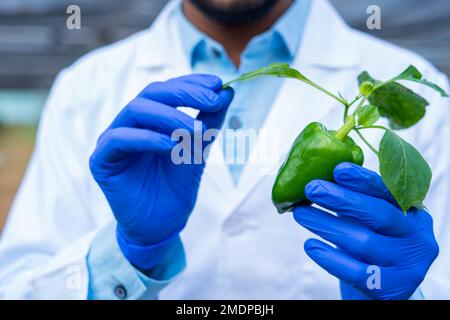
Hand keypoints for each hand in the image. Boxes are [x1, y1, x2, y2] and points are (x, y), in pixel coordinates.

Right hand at [90, 74, 233, 269]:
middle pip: (151, 93)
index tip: (217, 84)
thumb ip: (209, 121)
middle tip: (212, 100)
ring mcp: (113, 140)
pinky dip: (147, 138)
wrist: (162, 226)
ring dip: (170, 117)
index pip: (167, 90)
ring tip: (197, 131)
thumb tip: (227, 91)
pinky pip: (120, 139)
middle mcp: (129, 124)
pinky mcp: (101, 161)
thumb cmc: (177, 187)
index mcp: (149, 119)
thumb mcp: (198, 149)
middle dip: (184, 94)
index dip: (191, 83)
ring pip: (136, 110)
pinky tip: (171, 146)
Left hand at [293, 162, 438, 299]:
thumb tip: (320, 179)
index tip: (338, 170)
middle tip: (312, 189)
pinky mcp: (393, 289)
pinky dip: (330, 258)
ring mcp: (408, 266)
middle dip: (342, 199)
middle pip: (378, 215)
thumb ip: (356, 202)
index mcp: (415, 214)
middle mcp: (417, 238)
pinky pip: (357, 272)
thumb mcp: (372, 222)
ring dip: (327, 225)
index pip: (390, 193)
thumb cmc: (374, 245)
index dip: (364, 180)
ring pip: (363, 242)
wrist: (386, 289)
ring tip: (300, 213)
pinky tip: (310, 245)